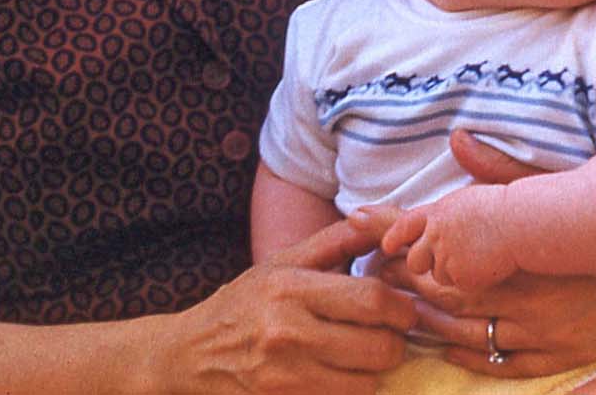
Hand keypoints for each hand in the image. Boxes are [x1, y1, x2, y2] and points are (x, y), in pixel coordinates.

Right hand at [157, 217, 417, 393]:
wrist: (191, 354)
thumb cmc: (244, 302)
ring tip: (369, 355)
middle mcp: (288, 331)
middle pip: (378, 346)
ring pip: (367, 381)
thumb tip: (380, 217)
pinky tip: (346, 374)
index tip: (404, 310)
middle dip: (397, 343)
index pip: (372, 299)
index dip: (401, 308)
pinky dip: (355, 389)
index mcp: (291, 287)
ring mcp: (286, 374)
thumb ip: (335, 241)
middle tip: (394, 336)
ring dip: (378, 371)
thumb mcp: (282, 262)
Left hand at [365, 130, 595, 377]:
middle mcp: (534, 298)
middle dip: (409, 286)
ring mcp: (548, 332)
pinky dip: (468, 356)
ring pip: (469, 334)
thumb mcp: (553, 184)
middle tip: (377, 275)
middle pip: (449, 298)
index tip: (375, 237)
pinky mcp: (563, 354)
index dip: (408, 249)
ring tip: (398, 309)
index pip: (447, 257)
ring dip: (429, 323)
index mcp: (527, 253)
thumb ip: (501, 167)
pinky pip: (502, 364)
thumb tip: (457, 137)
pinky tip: (443, 343)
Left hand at [367, 185, 517, 293]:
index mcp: (439, 210)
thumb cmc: (510, 205)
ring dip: (453, 273)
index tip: (385, 244)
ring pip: (438, 276)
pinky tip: (489, 268)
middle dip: (425, 263)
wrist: (524, 223)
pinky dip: (471, 282)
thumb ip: (464, 178)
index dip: (392, 235)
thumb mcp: (480, 186)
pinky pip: (459, 287)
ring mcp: (445, 256)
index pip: (406, 224)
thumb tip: (458, 137)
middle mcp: (436, 233)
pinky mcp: (459, 277)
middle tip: (447, 260)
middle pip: (415, 260)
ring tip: (478, 258)